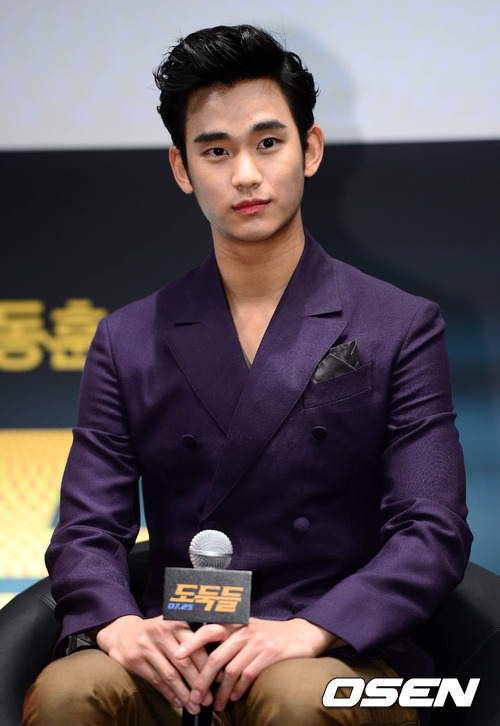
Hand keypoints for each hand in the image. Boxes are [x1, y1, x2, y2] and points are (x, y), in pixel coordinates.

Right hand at [96, 615, 212, 711]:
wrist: (123, 633)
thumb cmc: (156, 632)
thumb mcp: (173, 626)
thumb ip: (192, 638)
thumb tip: (216, 662)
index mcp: (175, 622)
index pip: (196, 644)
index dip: (208, 664)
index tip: (219, 678)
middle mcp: (161, 631)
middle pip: (184, 662)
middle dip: (198, 683)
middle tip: (208, 699)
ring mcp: (147, 646)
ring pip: (171, 675)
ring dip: (185, 694)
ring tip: (195, 706)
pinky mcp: (136, 660)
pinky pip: (157, 681)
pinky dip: (169, 694)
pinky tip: (179, 702)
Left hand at [175, 617, 343, 712]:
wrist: (302, 634)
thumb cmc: (271, 636)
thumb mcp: (249, 631)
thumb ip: (230, 641)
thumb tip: (207, 664)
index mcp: (236, 623)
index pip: (209, 629)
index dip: (191, 641)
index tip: (177, 655)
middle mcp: (244, 630)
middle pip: (216, 657)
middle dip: (202, 680)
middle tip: (194, 698)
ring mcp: (257, 641)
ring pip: (230, 670)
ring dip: (220, 692)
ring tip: (215, 705)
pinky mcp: (269, 653)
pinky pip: (248, 675)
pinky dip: (238, 689)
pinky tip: (234, 697)